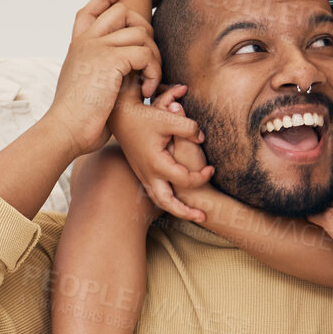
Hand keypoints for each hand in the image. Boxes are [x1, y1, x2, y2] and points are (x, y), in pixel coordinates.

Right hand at [46, 0, 157, 158]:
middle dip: (144, 29)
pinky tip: (147, 92)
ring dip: (153, 58)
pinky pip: (145, 53)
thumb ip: (99, 72)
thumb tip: (120, 74)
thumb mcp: (85, 89)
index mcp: (77, 46)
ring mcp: (97, 47)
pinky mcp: (111, 59)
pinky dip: (153, 72)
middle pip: (122, 12)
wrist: (66, 130)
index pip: (91, 9)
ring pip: (140, 33)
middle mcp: (86, 41)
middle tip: (150, 59)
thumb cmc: (77, 120)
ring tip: (149, 85)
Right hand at [109, 80, 210, 220]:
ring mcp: (143, 175)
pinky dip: (167, 199)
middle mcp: (149, 174)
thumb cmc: (145, 117)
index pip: (185, 179)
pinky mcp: (141, 172)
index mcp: (157, 164)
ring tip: (191, 213)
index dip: (202, 176)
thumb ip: (189, 129)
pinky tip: (176, 198)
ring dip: (175, 209)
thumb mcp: (169, 119)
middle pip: (168, 202)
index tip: (212, 169)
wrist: (120, 116)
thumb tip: (202, 138)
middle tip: (203, 217)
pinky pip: (155, 192)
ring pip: (159, 200)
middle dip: (186, 212)